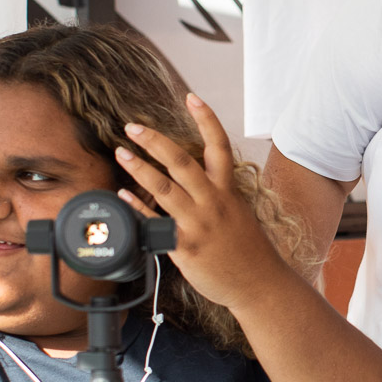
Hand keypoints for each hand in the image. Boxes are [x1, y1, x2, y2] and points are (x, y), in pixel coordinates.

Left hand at [115, 94, 289, 314]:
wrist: (260, 284)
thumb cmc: (249, 250)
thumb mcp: (238, 214)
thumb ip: (216, 195)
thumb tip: (193, 182)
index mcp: (228, 191)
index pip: (219, 146)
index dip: (206, 119)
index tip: (192, 97)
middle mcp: (213, 202)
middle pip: (182, 161)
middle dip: (155, 140)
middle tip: (133, 127)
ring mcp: (199, 224)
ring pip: (164, 188)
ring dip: (139, 167)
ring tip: (121, 153)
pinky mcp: (186, 246)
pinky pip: (155, 223)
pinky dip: (137, 208)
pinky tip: (123, 197)